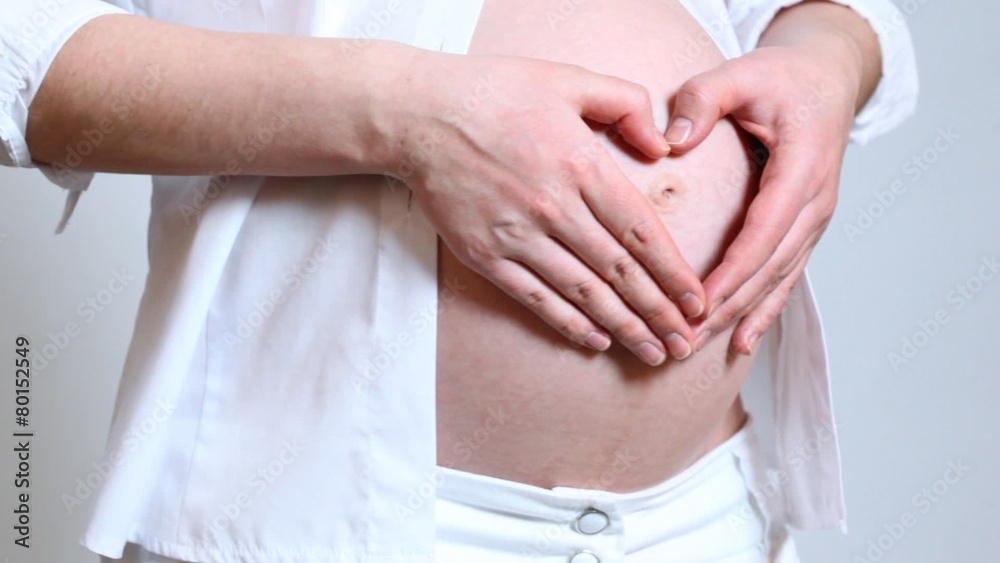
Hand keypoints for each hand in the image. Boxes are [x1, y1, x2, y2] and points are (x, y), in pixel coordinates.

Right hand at [382, 52, 706, 363]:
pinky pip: (534, 298)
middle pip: (619, 272)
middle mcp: (553, 207)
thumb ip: (625, 104)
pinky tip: (596, 340)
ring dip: (623, 327)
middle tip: (687, 344)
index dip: (674, 273)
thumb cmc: (494, 91)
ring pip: (583, 293)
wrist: (418, 115)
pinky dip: (567, 323)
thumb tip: (662, 147)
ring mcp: (516, 235)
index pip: (640, 232)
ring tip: (654, 353)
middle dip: (659, 313)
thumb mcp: (569, 79)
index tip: (698, 301)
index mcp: (580, 165)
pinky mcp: (484, 254)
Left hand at [665, 41, 867, 355]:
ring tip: (702, 348)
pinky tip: (742, 343)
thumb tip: (671, 140)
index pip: (764, 231)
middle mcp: (815, 202)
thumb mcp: (741, 73)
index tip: (699, 303)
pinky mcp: (804, 229)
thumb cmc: (782, 78)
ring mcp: (814, 220)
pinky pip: (785, 277)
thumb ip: (703, 99)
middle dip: (728, 307)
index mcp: (803, 169)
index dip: (733, 272)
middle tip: (684, 339)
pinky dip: (763, 311)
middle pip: (770, 267)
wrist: (826, 81)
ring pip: (779, 280)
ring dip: (741, 316)